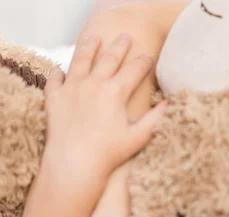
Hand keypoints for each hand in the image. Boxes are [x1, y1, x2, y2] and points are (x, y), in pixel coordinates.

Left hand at [43, 33, 165, 179]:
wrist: (74, 162)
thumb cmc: (109, 153)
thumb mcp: (139, 137)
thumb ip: (156, 118)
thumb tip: (170, 104)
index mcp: (116, 92)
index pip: (134, 69)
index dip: (143, 61)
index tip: (148, 54)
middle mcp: (93, 84)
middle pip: (109, 58)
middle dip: (119, 46)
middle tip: (125, 36)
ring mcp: (71, 88)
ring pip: (80, 60)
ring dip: (89, 47)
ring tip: (94, 39)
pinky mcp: (54, 97)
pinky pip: (55, 79)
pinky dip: (59, 72)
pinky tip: (61, 70)